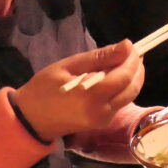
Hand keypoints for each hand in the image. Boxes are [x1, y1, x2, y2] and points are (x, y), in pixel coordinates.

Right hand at [13, 40, 144, 140]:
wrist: (30, 119)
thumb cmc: (43, 89)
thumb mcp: (68, 66)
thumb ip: (100, 57)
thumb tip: (127, 46)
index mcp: (92, 96)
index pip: (124, 76)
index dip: (132, 59)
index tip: (131, 45)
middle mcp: (103, 111)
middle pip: (133, 87)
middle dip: (137, 67)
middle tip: (132, 51)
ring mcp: (104, 120)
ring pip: (130, 95)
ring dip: (133, 77)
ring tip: (124, 60)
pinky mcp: (103, 123)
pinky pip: (122, 101)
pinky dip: (124, 87)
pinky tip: (115, 75)